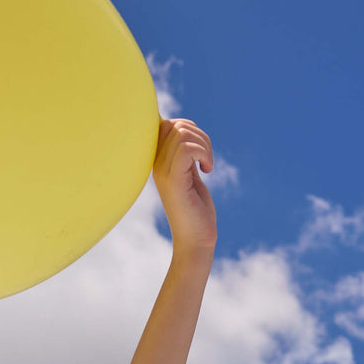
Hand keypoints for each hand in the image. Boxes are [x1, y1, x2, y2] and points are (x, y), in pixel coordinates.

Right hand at [152, 117, 216, 253]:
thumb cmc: (195, 210)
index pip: (164, 124)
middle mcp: (156, 165)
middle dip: (199, 135)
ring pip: (183, 133)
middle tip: (206, 159)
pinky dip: (204, 153)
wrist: (196, 240)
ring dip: (204, 145)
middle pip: (176, 125)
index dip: (187, 128)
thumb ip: (185, 154)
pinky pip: (188, 149)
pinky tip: (207, 170)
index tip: (198, 151)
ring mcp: (163, 173)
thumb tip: (185, 128)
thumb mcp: (189, 174)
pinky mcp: (174, 181)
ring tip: (207, 165)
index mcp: (157, 162)